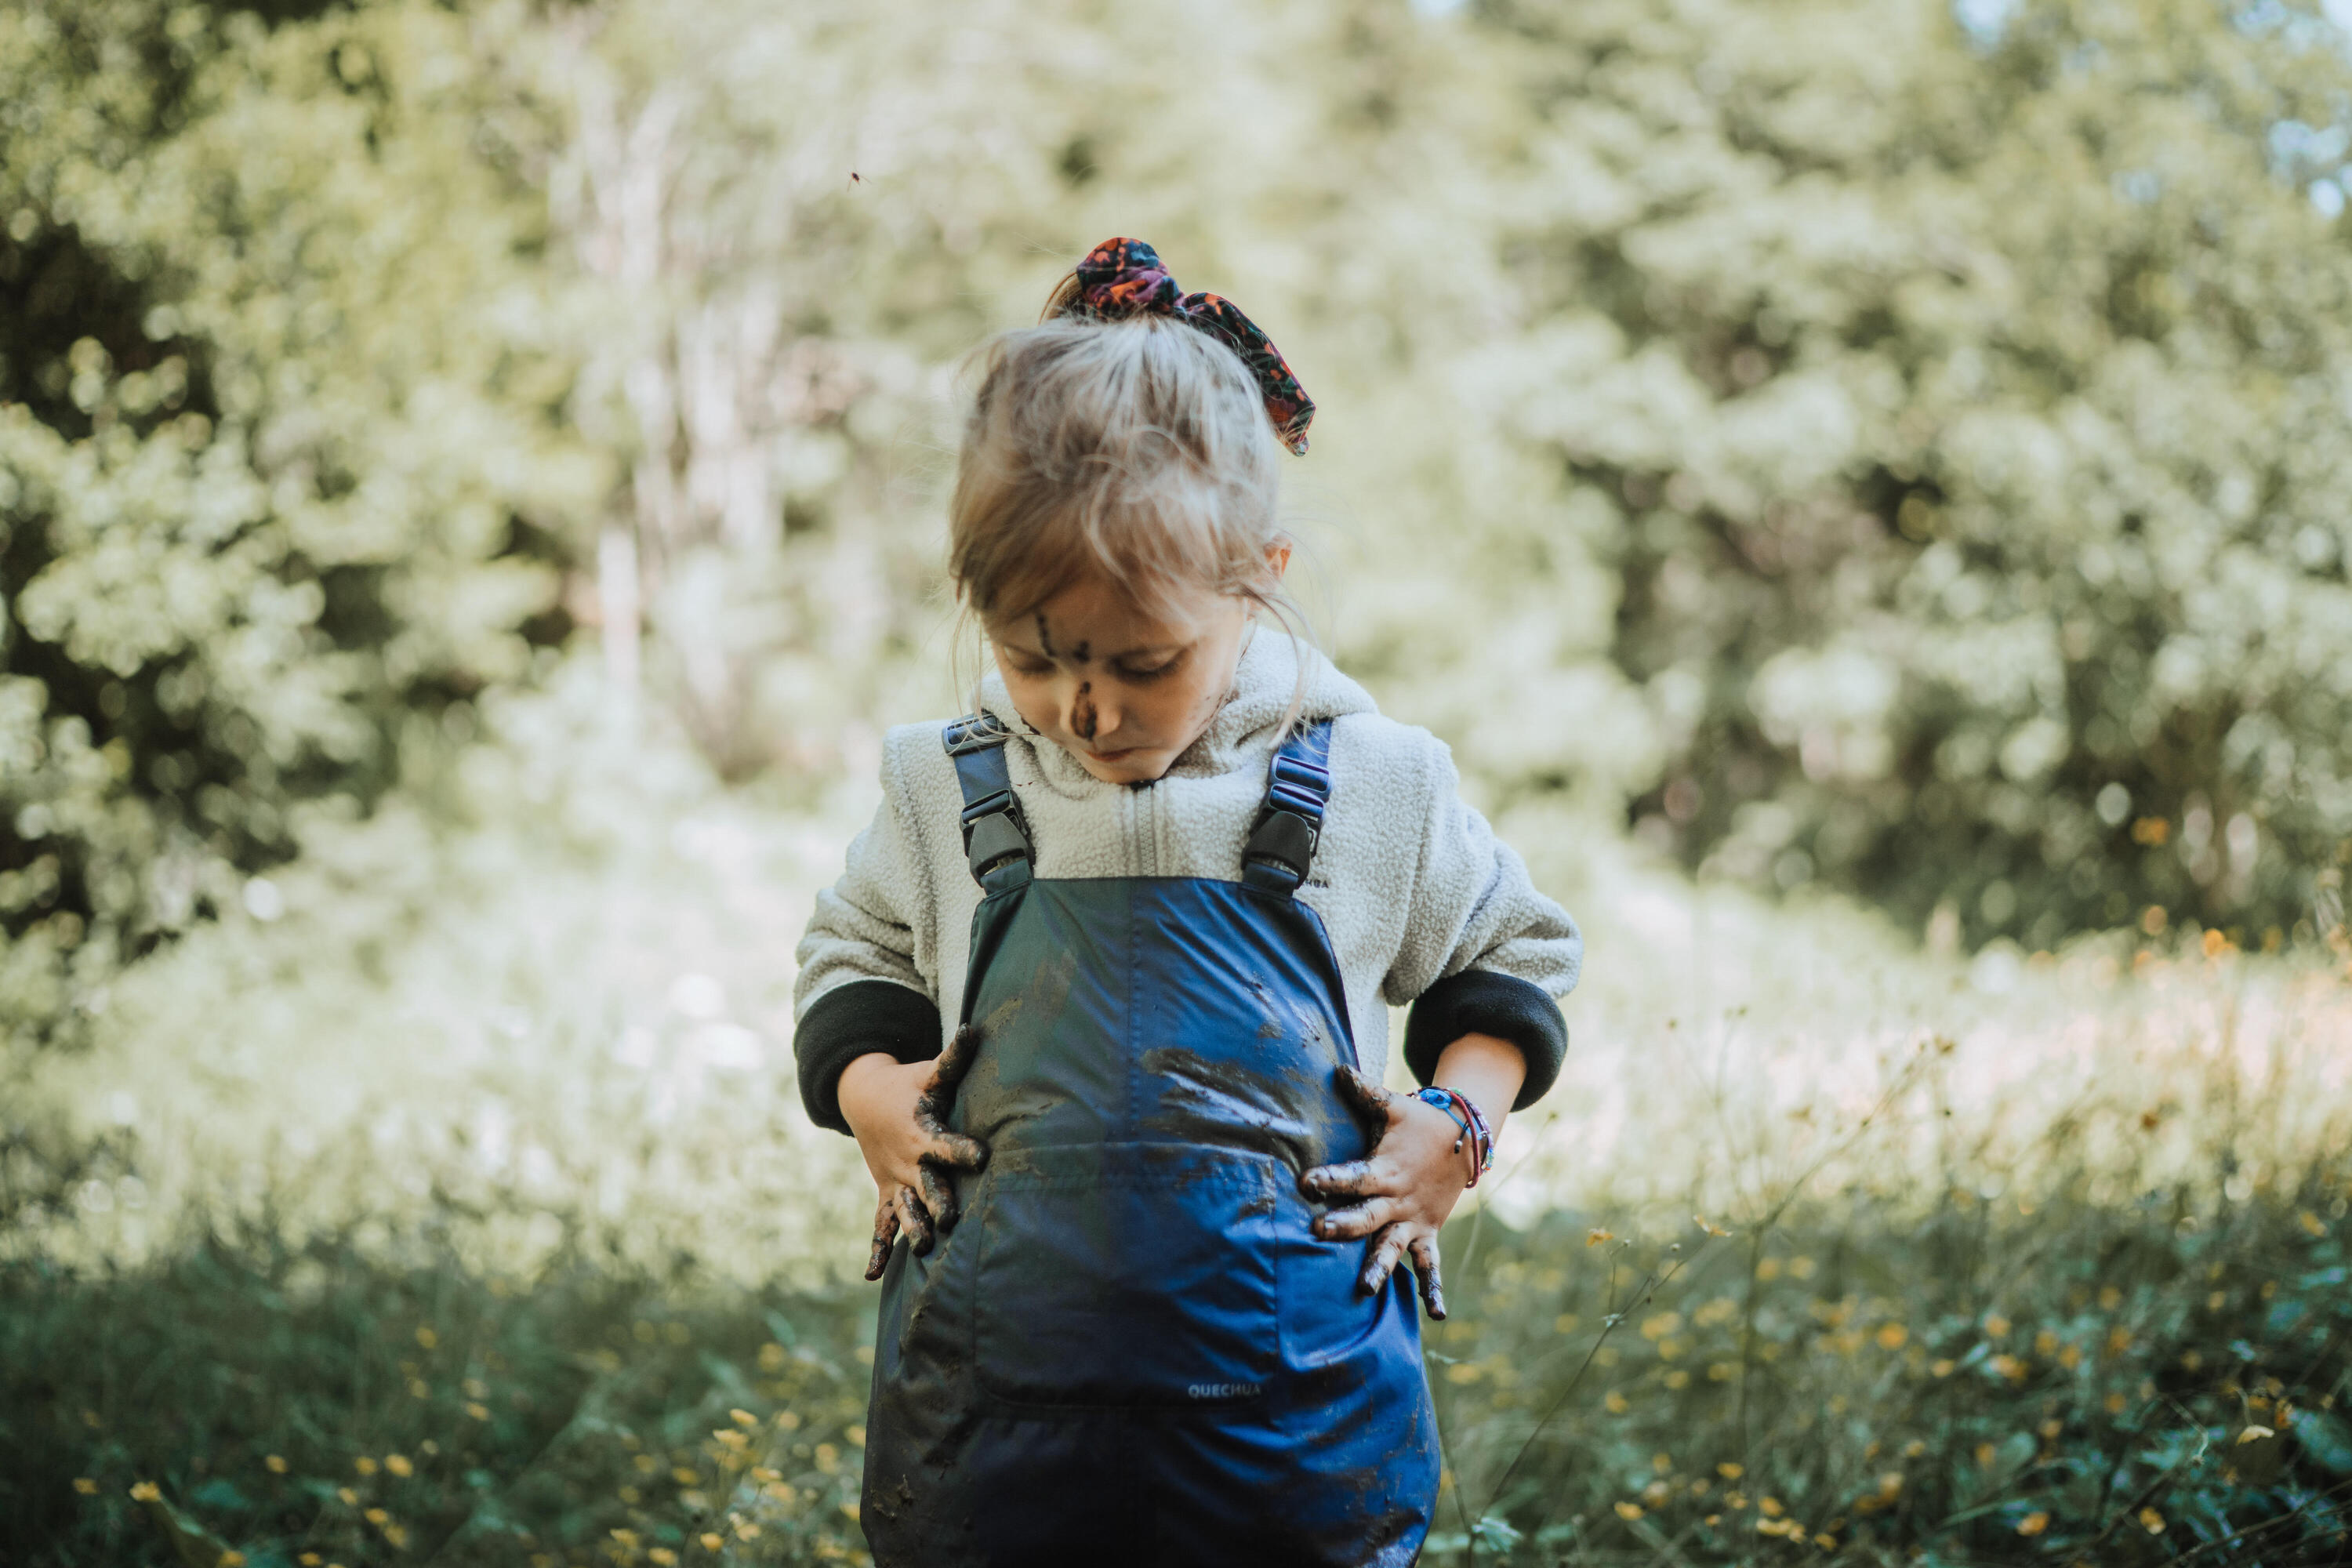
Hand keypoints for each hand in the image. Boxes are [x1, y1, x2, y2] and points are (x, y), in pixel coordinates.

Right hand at [838, 1025, 988, 1280]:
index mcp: (923, 1132)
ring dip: (912, 1227)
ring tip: (923, 1248)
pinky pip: (880, 1224)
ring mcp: (895, 1181)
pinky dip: (877, 1248)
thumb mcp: (929, 1072)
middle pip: (925, 1184)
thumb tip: (975, 1028)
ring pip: (904, 1209)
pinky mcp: (887, 1194)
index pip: (946, 1143)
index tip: (983, 1158)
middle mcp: (909, 1161)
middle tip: (952, 1218)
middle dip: (937, 1201)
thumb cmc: (909, 1085)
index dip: (964, 1149)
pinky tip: (873, 1276)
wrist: (864, 1099)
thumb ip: (954, 1057)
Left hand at [1297, 1066, 1479, 1319]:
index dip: (1330, 1178)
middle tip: (1318, 1232)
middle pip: (1367, 1216)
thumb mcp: (1393, 1106)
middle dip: (1345, 1225)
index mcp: (1384, 1170)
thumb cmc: (1419, 1122)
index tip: (1305, 1183)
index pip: (1353, 1175)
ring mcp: (1413, 1221)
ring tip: (1364, 1289)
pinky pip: (1430, 1265)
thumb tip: (1338, 1068)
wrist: (1466, 1138)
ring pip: (1394, 1247)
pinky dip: (1433, 1289)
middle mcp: (1397, 1200)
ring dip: (1380, 1266)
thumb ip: (1365, 1093)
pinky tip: (1436, 1316)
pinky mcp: (1426, 1234)